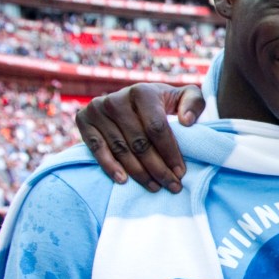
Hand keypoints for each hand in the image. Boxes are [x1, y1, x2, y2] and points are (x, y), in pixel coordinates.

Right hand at [76, 83, 204, 192]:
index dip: (170, 153)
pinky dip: (110, 166)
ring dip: (139, 173)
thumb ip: (194, 103)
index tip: (181, 172)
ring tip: (155, 187)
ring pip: (121, 150)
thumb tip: (187, 121)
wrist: (135, 101)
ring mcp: (97, 109)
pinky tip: (123, 180)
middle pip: (139, 143)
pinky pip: (97, 149)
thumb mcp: (185, 96)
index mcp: (142, 92)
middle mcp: (116, 99)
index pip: (157, 129)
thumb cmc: (164, 103)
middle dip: (158, 169)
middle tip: (172, 186)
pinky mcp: (83, 120)